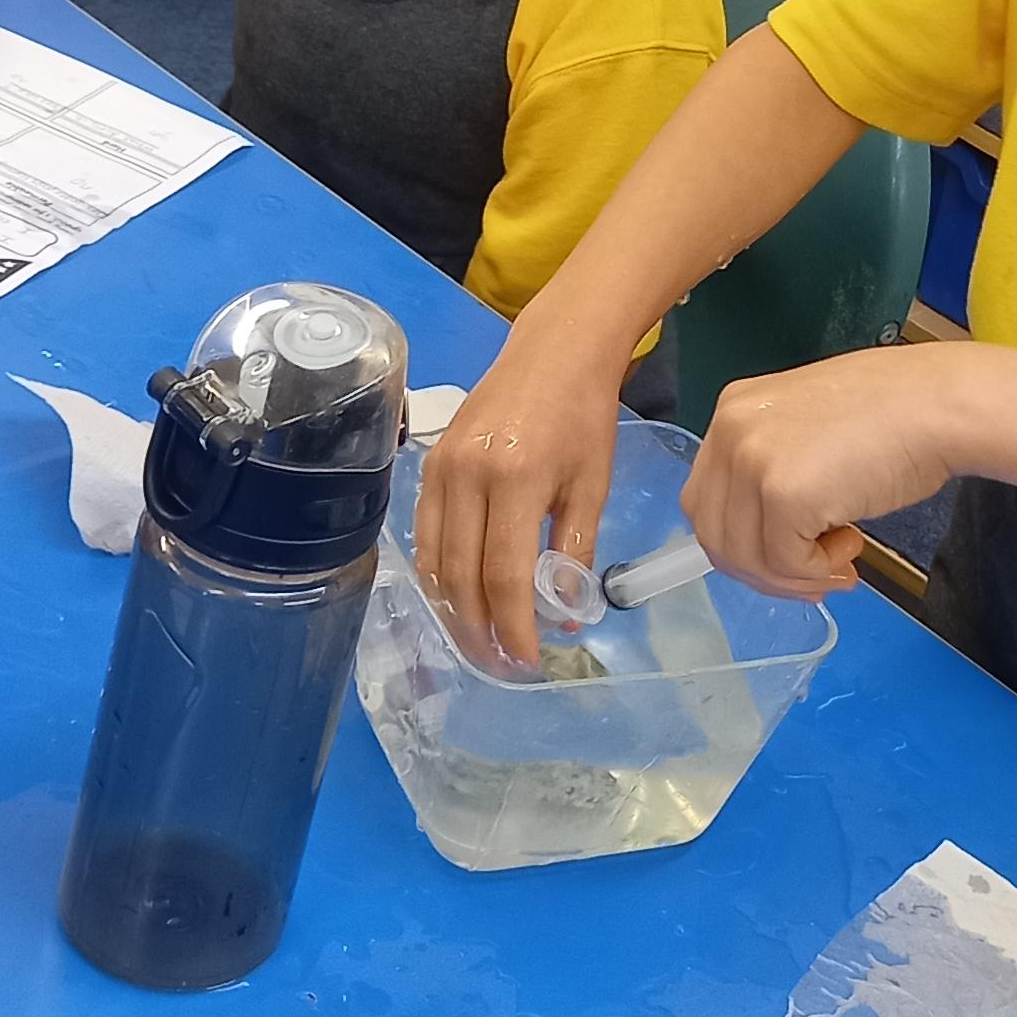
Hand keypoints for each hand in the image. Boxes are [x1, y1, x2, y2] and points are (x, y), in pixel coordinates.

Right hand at [415, 302, 637, 668]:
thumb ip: (575, 550)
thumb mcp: (592, 485)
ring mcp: (440, 468)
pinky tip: (457, 597)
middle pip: (461, 576)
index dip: (513, 626)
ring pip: (434, 560)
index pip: (503, 575)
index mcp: (514, 480)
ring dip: (452, 609)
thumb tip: (566, 614)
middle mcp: (467, 476)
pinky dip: (438, 573)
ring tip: (478, 642)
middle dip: (479, 630)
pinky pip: (424, 533)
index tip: (528, 660)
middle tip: (500, 665)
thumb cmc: (583, 417)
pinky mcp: (429, 464)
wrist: (553, 352)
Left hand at [685, 347, 963, 599]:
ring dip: (795, 576)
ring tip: (843, 559)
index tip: (789, 559)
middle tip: (814, 575)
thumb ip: (776, 471)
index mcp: (735, 410)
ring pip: (746, 558)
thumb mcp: (810, 431)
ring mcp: (752, 460)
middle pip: (715, 535)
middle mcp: (731, 430)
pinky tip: (851, 546)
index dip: (746, 543)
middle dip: (764, 570)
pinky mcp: (782, 493)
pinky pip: (785, 563)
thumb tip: (766, 540)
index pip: (708, 500)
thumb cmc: (896, 415)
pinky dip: (817, 572)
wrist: (939, 403)